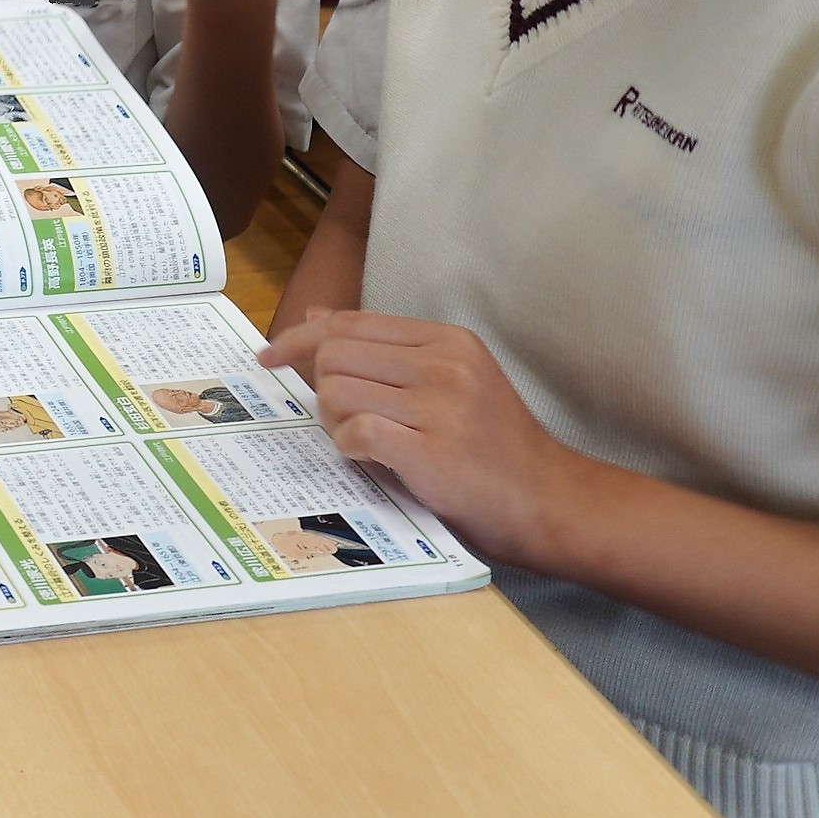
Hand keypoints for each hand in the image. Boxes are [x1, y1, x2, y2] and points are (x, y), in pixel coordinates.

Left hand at [258, 308, 597, 565]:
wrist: (549, 500)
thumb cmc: (492, 446)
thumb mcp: (450, 380)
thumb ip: (384, 349)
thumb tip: (317, 316)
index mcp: (447, 340)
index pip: (351, 322)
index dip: (301, 336)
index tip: (269, 355)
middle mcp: (444, 365)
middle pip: (334, 354)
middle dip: (322, 388)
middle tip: (344, 420)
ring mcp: (440, 406)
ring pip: (336, 390)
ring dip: (333, 421)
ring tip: (364, 441)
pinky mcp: (432, 450)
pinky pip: (355, 431)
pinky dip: (348, 447)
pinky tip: (371, 458)